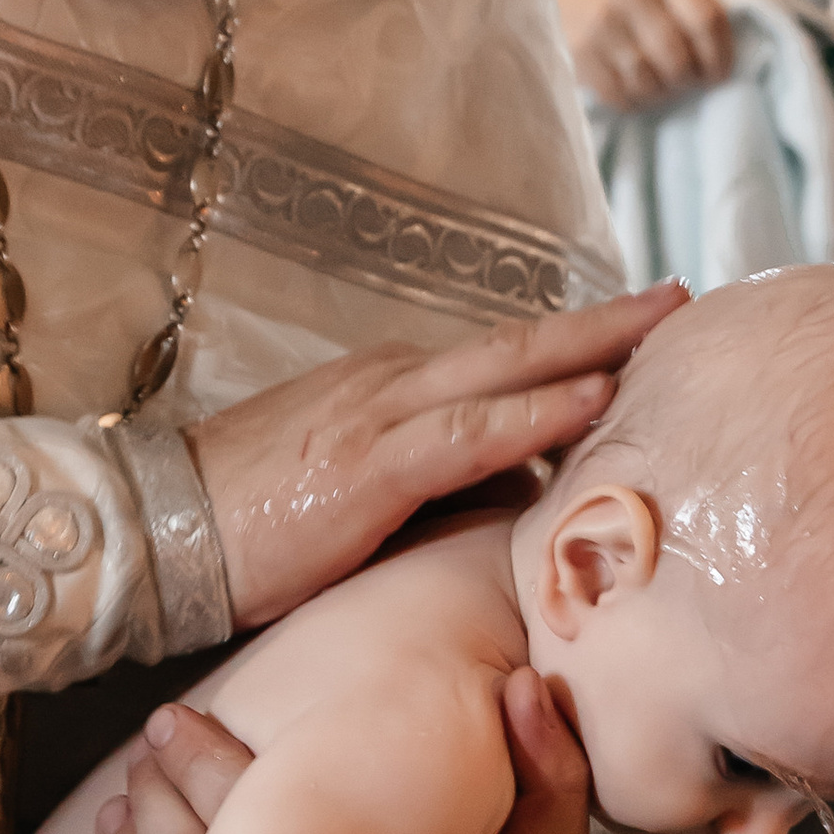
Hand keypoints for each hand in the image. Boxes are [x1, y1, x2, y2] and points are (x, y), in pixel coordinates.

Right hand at [186, 284, 682, 631]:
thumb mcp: (349, 498)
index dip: (572, 344)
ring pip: (510, 370)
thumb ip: (424, 487)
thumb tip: (504, 502)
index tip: (639, 333)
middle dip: (605, 322)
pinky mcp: (372, 465)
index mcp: (387, 391)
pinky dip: (539, 411)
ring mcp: (382, 417)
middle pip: (520, 345)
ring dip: (594, 348)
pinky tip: (597, 399)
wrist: (153, 532)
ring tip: (664, 331)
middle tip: (681, 301)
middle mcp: (392, 385)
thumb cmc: (245, 528)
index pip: (498, 361)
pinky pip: (473, 431)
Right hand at [553, 0, 734, 111]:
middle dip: (688, 80)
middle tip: (685, 82)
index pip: (707, 18)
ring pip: (651, 82)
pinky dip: (634, 100)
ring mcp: (603, 28)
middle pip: (679, 59)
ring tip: (656, 84)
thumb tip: (728, 46)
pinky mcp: (581, 57)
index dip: (720, 54)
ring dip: (659, 93)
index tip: (719, 72)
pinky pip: (623, 96)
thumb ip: (688, 2)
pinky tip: (631, 87)